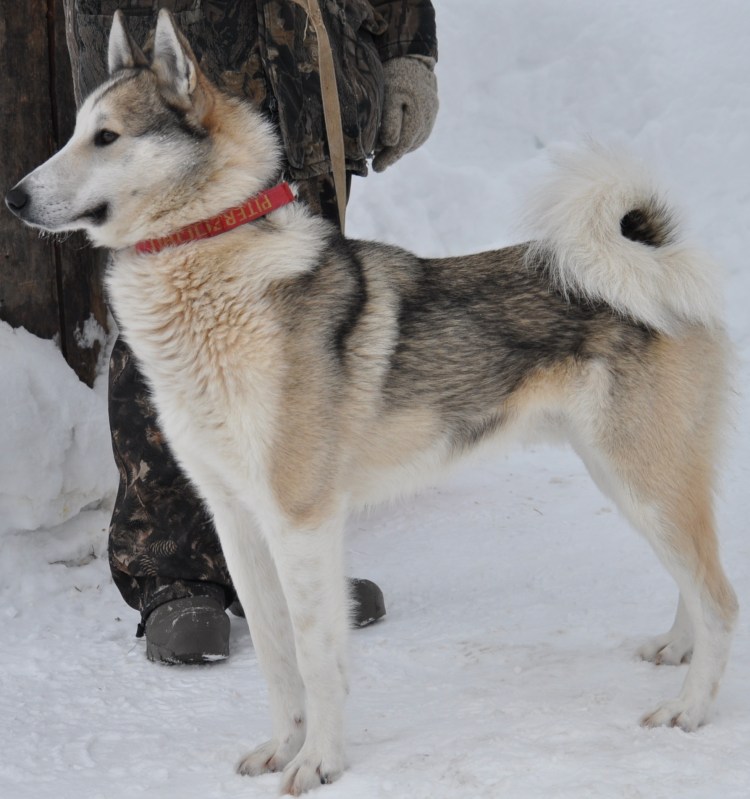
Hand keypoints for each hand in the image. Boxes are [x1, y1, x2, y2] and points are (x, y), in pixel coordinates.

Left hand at [373, 56, 438, 172]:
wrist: (411, 57)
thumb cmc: (394, 76)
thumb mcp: (387, 95)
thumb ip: (390, 120)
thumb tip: (389, 144)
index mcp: (416, 111)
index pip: (402, 143)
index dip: (389, 157)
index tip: (377, 168)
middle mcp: (427, 115)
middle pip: (409, 144)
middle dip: (393, 156)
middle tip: (378, 165)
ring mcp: (432, 115)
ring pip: (415, 141)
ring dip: (401, 149)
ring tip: (386, 155)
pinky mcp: (433, 113)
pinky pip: (420, 133)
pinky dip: (409, 140)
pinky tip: (398, 142)